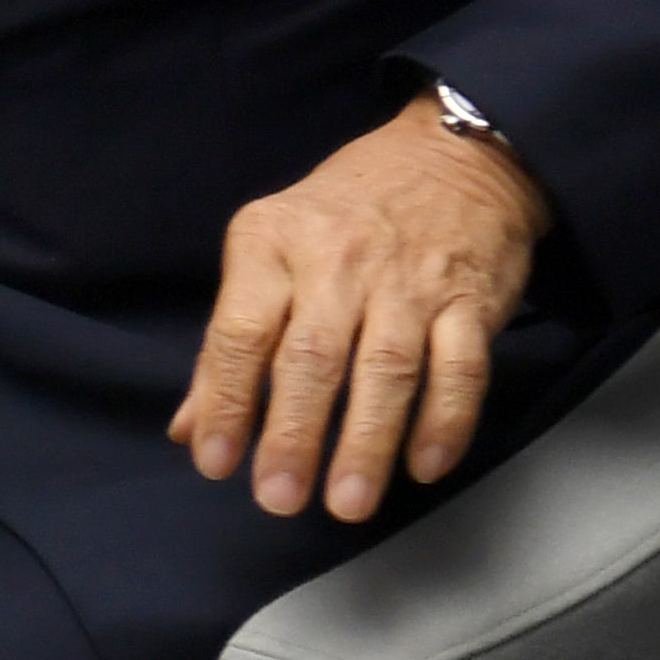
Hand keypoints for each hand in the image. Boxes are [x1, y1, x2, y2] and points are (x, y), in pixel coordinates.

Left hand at [171, 96, 553, 522]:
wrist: (450, 157)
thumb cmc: (342, 216)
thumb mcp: (268, 251)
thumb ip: (230, 344)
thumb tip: (190, 428)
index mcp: (271, 243)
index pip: (241, 331)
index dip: (228, 401)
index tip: (217, 462)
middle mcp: (337, 260)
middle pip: (312, 357)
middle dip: (295, 435)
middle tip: (279, 497)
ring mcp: (408, 280)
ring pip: (387, 368)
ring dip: (368, 441)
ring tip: (348, 502)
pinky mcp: (469, 298)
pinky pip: (460, 366)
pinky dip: (446, 419)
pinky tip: (424, 465)